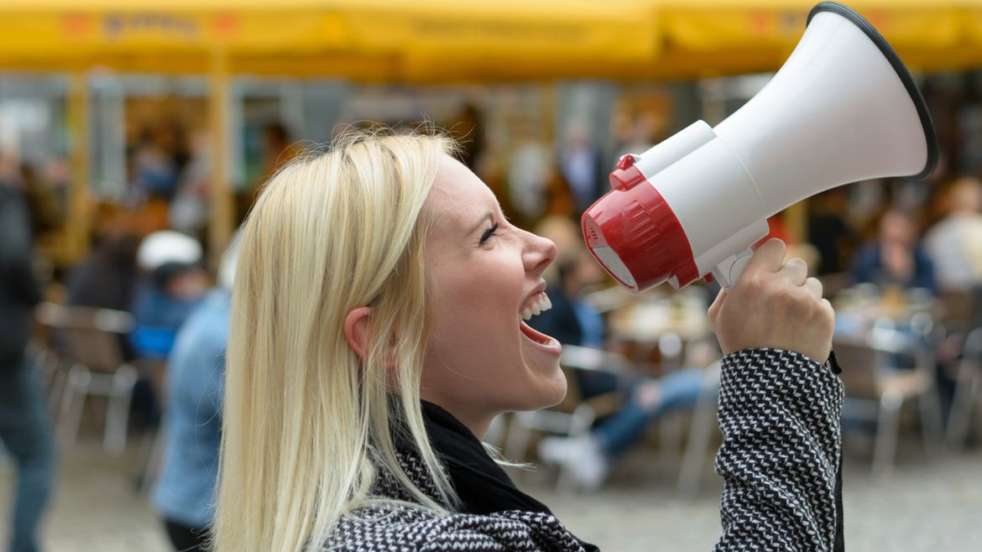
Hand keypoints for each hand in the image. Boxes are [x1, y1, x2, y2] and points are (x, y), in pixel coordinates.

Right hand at [708, 239, 834, 362]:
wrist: (769, 381)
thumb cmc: (741, 348)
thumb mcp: (720, 316)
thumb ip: (729, 289)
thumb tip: (739, 273)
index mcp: (753, 282)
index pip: (773, 247)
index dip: (772, 256)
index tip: (770, 265)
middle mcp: (781, 286)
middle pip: (796, 263)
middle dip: (789, 277)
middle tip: (780, 294)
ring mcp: (805, 300)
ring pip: (811, 283)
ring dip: (803, 295)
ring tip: (791, 317)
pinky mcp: (824, 315)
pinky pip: (822, 303)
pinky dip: (814, 313)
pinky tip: (801, 328)